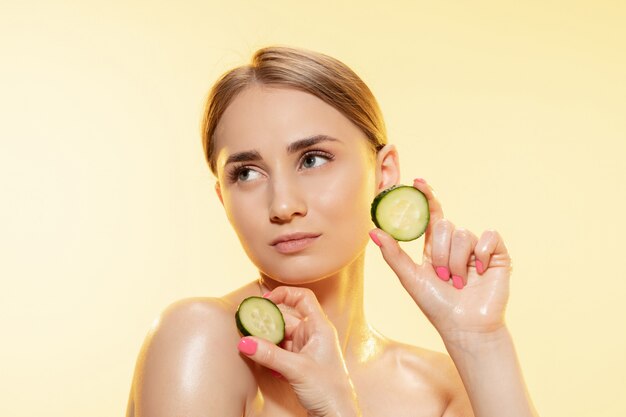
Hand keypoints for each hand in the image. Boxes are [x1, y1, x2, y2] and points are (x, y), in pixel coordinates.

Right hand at [237, 286, 360, 416]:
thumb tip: (245, 342)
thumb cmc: (329, 390)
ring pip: (281, 336)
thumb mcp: (296, 369)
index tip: (265, 301)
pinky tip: (261, 359)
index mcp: (319, 327)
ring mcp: (306, 348)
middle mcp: (313, 334)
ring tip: (250, 343)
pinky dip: (270, 353)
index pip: (303, 298)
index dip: (284, 294)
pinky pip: (281, 350)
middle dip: (267, 321)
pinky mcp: (300, 362)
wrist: (337, 415)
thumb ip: (270, 355)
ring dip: (266, 339)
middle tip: (248, 326)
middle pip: (286, 318)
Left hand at [369, 178, 511, 342]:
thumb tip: (373, 230)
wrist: (466, 327)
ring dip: (457, 261)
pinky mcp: (497, 255)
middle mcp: (456, 245)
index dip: (426, 197)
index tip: (418, 182)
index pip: (432, 216)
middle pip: (445, 225)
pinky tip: (480, 272)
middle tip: (443, 277)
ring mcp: (477, 249)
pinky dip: (482, 253)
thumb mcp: (411, 278)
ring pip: (464, 234)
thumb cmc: (437, 306)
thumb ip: (393, 254)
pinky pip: (489, 236)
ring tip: (459, 283)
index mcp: (435, 248)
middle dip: (440, 252)